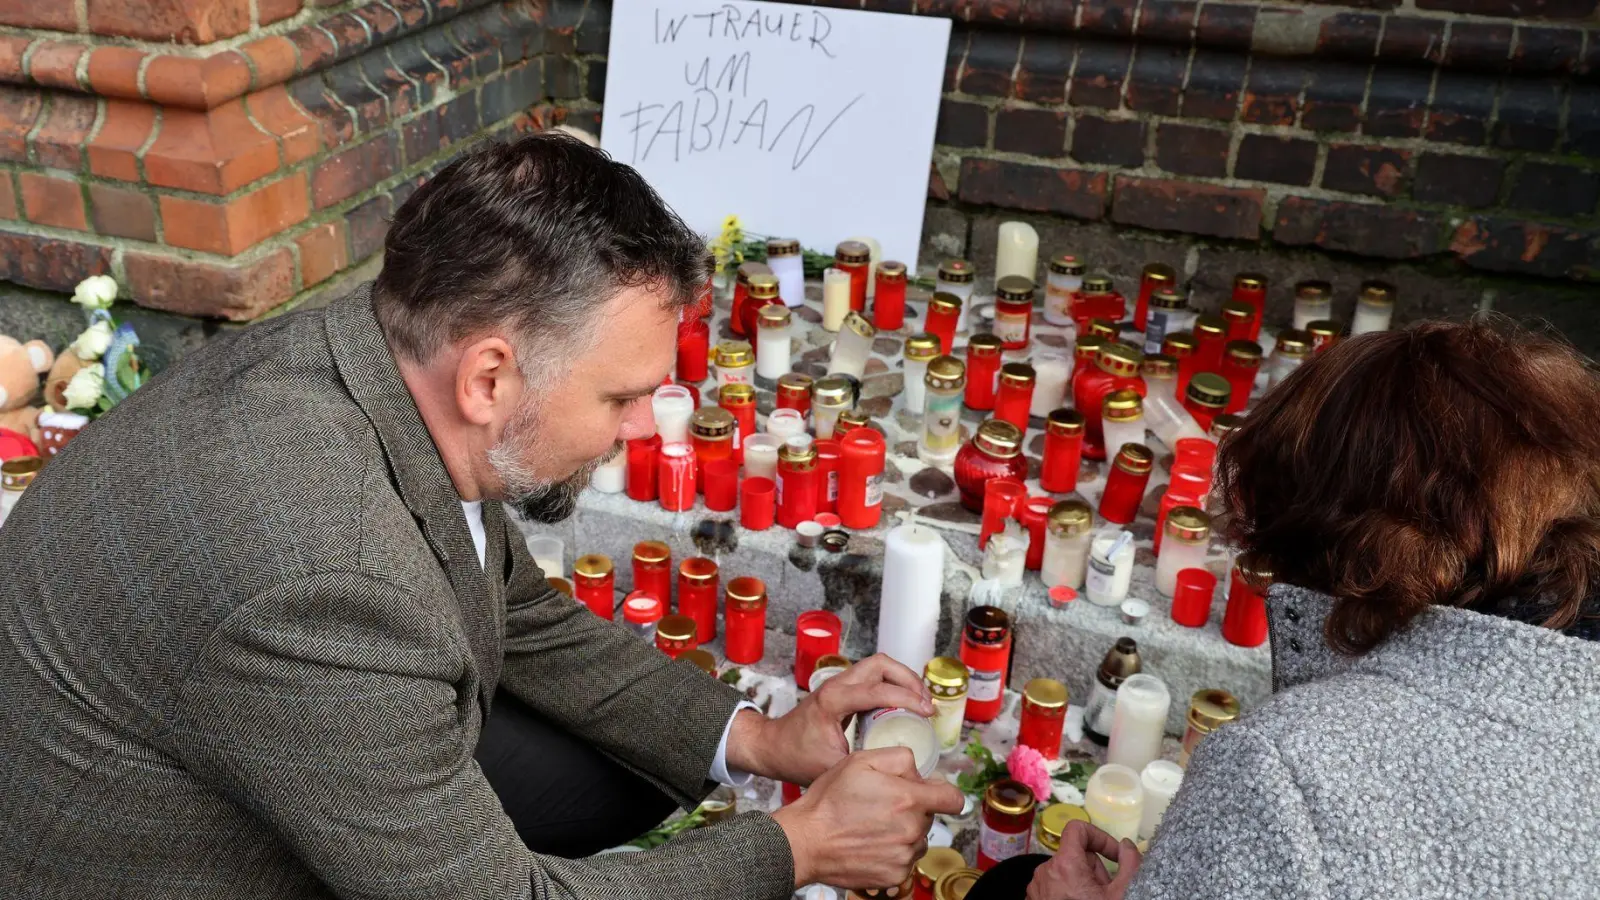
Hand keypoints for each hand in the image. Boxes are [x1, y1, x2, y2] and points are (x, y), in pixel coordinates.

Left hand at [729, 653, 932, 784]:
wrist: (771, 747)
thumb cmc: (795, 757)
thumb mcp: (831, 768)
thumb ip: (862, 767)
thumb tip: (897, 771)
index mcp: (832, 700)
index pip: (877, 690)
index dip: (907, 699)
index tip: (927, 712)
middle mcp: (836, 685)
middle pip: (881, 664)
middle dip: (909, 679)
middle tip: (926, 703)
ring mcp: (838, 683)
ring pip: (878, 666)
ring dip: (902, 679)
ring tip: (920, 701)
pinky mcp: (841, 689)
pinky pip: (872, 677)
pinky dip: (892, 684)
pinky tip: (903, 705)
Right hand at [772, 747, 965, 889]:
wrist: (806, 841)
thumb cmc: (829, 801)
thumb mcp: (860, 760)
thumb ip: (899, 758)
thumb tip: (919, 770)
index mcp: (908, 799)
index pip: (953, 799)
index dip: (943, 792)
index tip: (932, 792)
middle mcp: (912, 830)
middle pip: (929, 816)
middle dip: (912, 808)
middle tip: (882, 805)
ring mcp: (904, 856)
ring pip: (917, 838)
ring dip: (903, 831)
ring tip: (873, 825)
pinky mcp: (895, 875)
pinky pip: (904, 860)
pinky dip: (892, 852)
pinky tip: (870, 843)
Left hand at [1026, 821, 1141, 899]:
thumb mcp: (1122, 894)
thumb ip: (1130, 863)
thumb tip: (1127, 845)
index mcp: (1065, 864)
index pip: (1077, 829)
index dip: (1100, 836)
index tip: (1114, 855)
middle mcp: (1046, 871)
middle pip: (1076, 854)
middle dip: (1095, 869)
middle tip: (1106, 892)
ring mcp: (1037, 886)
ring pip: (1067, 871)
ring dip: (1083, 883)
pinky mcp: (1035, 899)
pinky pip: (1055, 885)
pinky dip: (1069, 892)